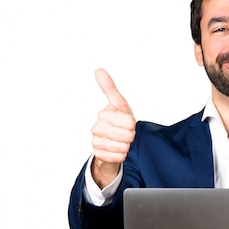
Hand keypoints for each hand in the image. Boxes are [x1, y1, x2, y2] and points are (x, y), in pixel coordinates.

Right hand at [90, 68, 135, 187]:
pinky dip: (121, 155)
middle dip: (130, 135)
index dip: (132, 124)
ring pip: (123, 147)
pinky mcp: (99, 154)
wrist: (111, 141)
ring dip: (126, 145)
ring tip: (122, 141)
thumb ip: (110, 88)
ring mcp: (96, 142)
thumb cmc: (117, 121)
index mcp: (103, 114)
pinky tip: (118, 149)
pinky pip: (118, 157)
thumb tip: (99, 70)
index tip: (128, 123)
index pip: (129, 121)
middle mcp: (97, 128)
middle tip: (126, 133)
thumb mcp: (119, 104)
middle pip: (127, 135)